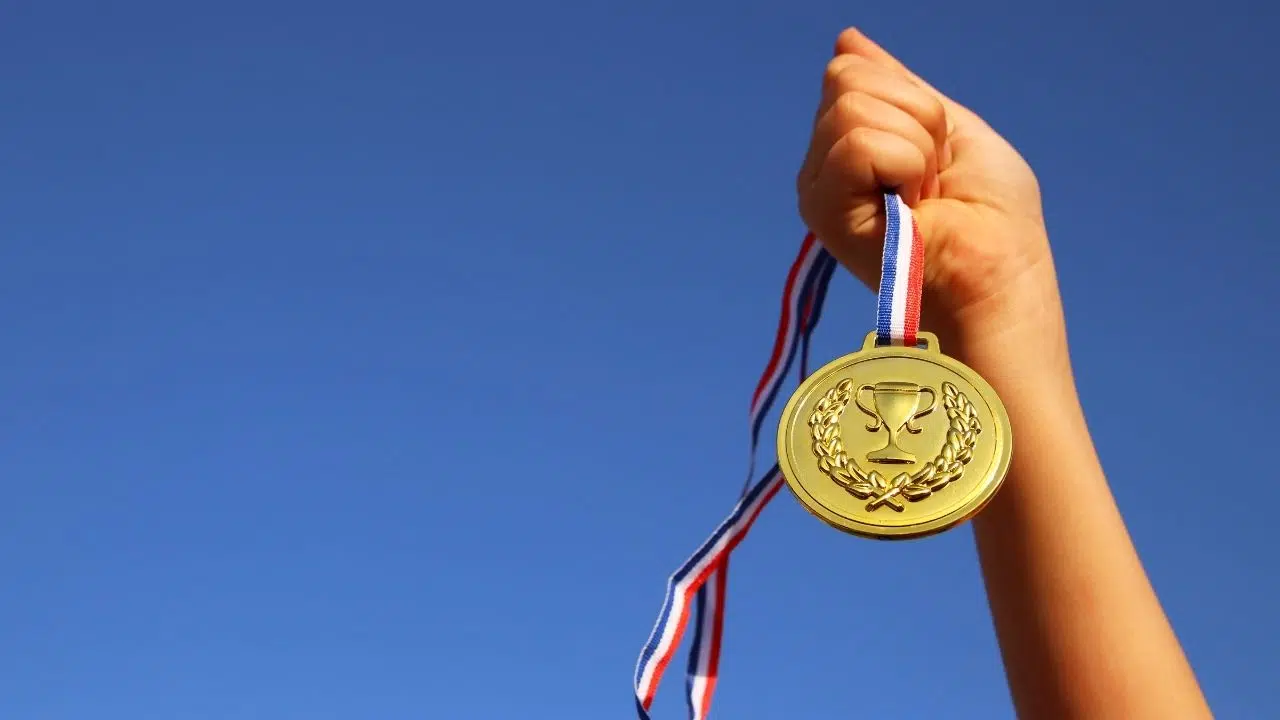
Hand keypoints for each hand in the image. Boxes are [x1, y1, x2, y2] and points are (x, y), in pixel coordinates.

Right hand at [797, 29, 1068, 388]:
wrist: (999, 277)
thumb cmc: (992, 220)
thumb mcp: (951, 128)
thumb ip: (897, 85)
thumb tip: (846, 40)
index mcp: (852, 146)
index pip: (853, 72)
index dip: (914, 102)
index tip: (939, 155)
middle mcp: (824, 165)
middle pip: (848, 80)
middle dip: (914, 117)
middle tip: (932, 178)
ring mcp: (819, 187)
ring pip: (853, 106)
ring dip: (914, 146)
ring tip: (923, 196)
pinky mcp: (823, 209)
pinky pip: (858, 142)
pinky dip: (903, 165)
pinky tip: (909, 207)